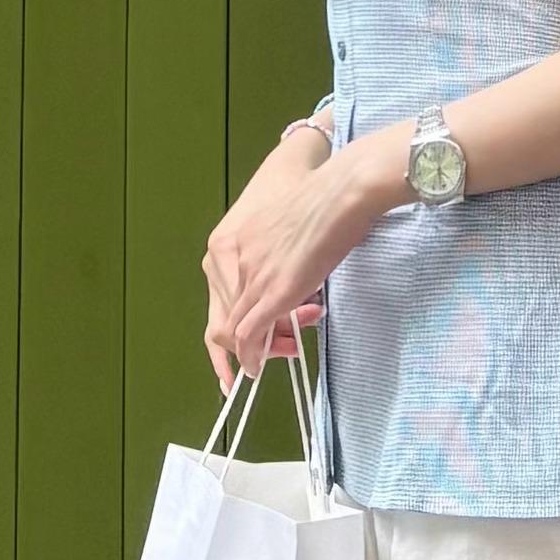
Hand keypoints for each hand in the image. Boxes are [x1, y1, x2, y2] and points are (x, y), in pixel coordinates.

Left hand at [203, 122, 402, 384]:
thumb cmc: (323, 203)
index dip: (235, 324)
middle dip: (247, 341)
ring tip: (289, 349)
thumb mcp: (284, 232)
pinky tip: (258, 367)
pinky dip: (250, 356)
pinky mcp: (272, 292)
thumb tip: (287, 288)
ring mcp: (250, 276)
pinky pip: (248, 334)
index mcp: (230, 243)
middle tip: (279, 346)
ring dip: (260, 348)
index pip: (220, 297)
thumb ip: (274, 259)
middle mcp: (231, 260)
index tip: (250, 341)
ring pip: (235, 330)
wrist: (339, 192)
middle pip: (222, 317)